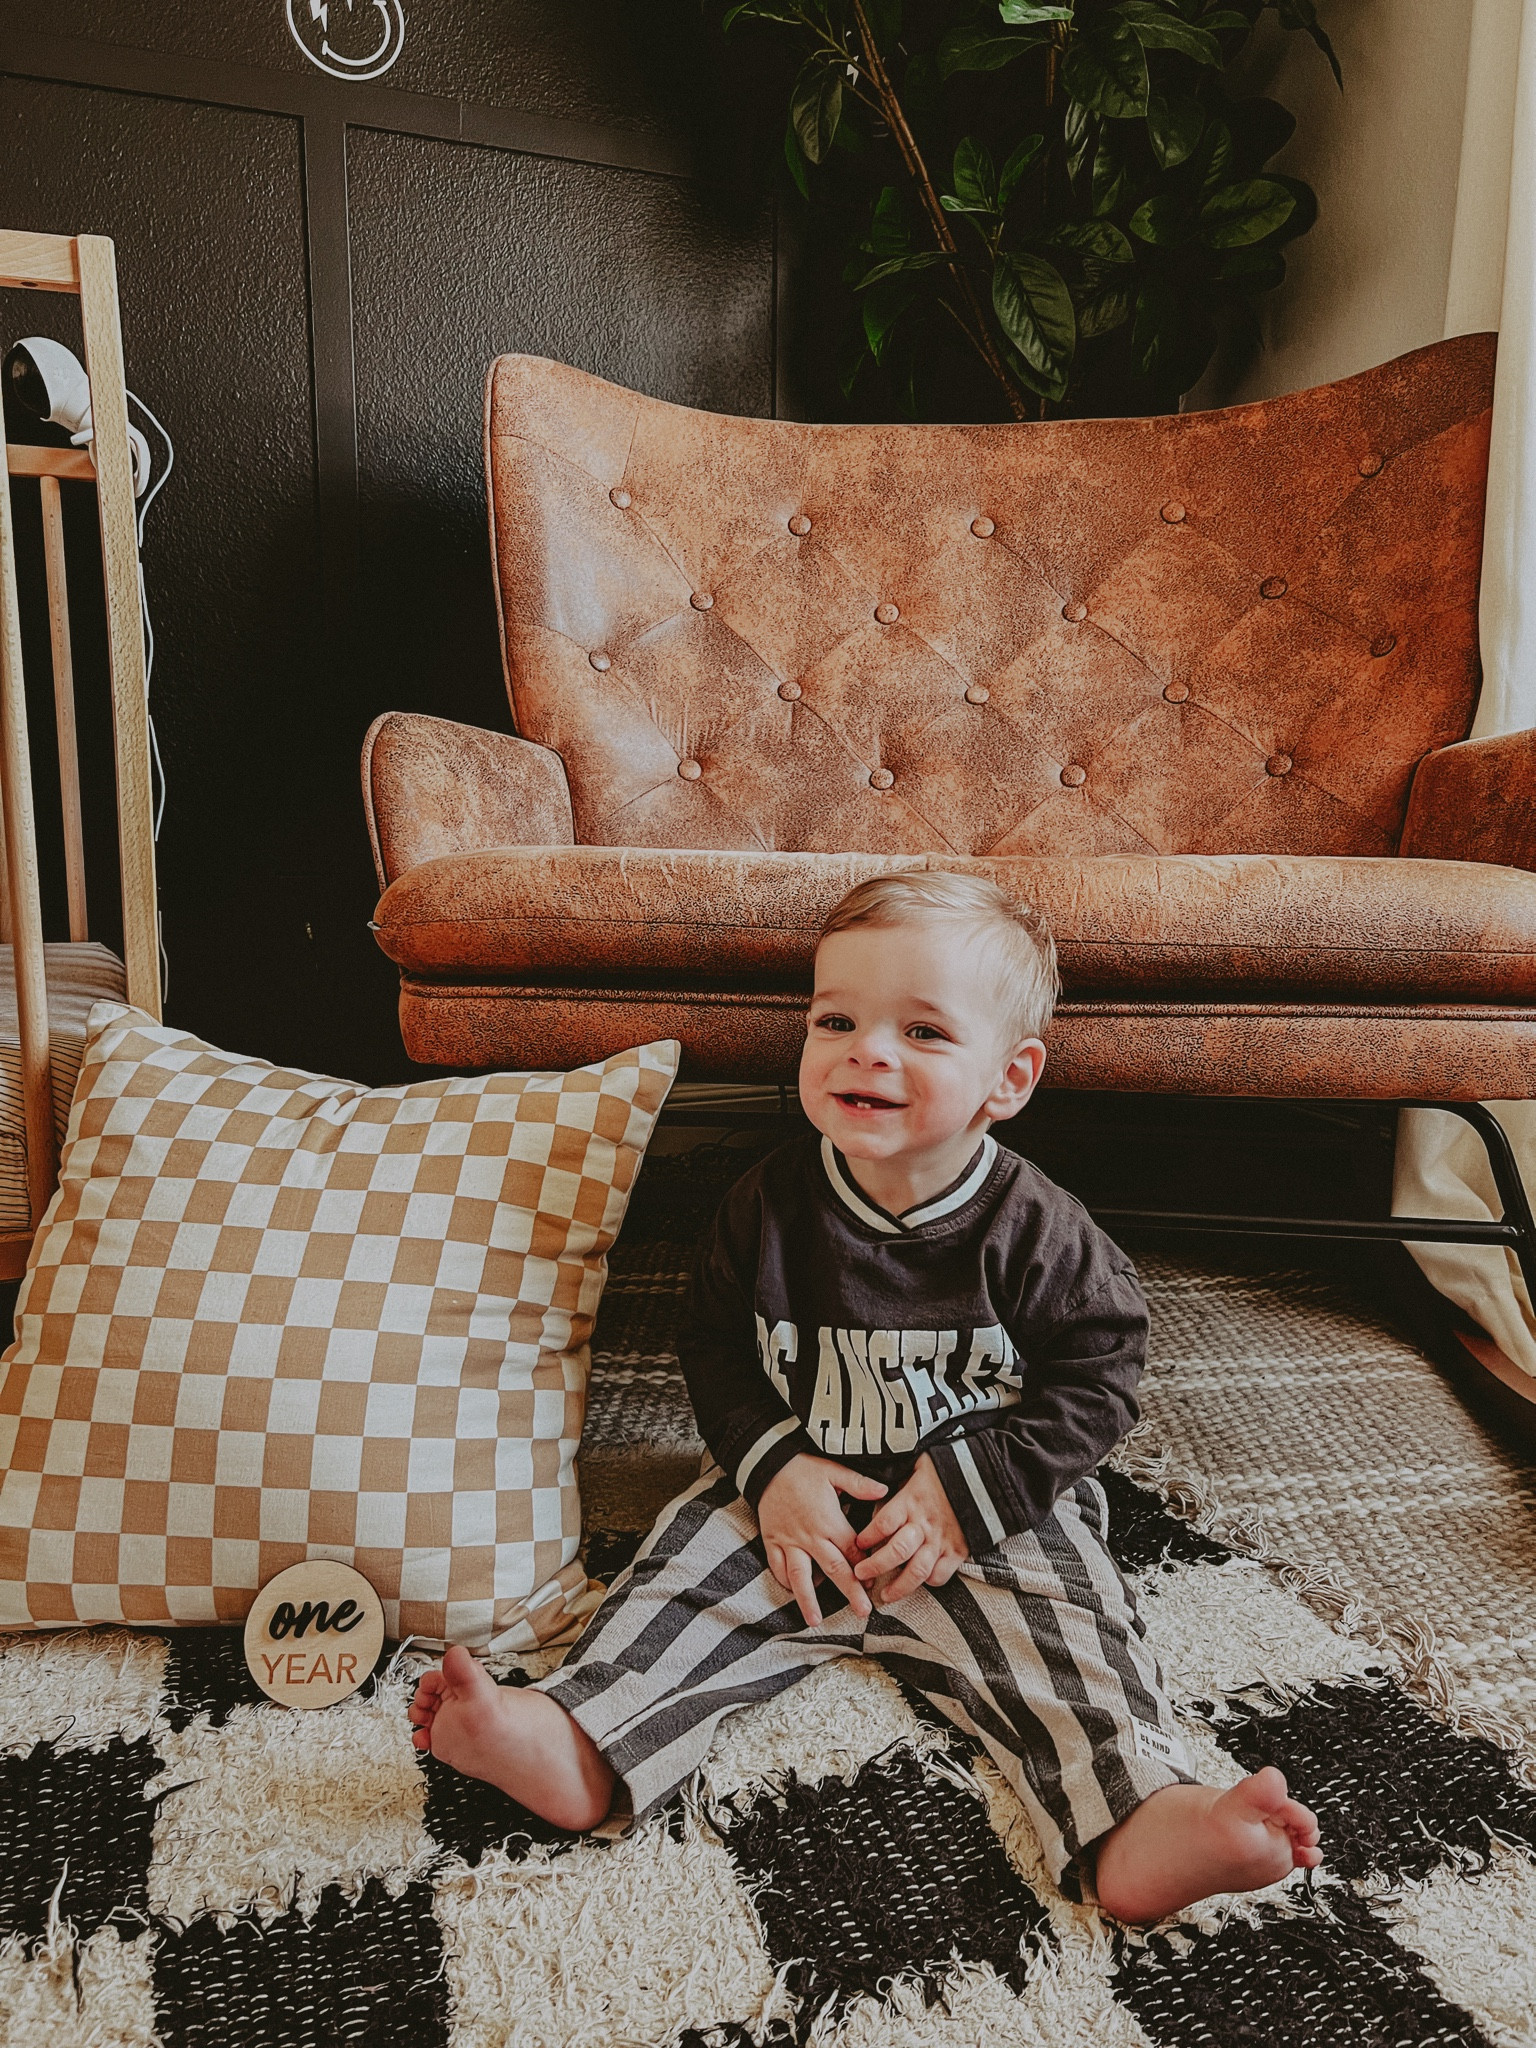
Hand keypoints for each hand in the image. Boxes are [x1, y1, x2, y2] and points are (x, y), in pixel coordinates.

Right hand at [758, 1453, 887, 1627]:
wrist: (767, 1463)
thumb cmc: (802, 1467)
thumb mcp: (833, 1470)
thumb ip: (859, 1484)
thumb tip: (885, 1492)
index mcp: (829, 1521)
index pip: (852, 1550)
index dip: (865, 1566)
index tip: (874, 1583)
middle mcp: (810, 1536)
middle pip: (833, 1569)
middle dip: (849, 1592)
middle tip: (862, 1612)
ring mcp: (789, 1541)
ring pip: (801, 1576)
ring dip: (809, 1599)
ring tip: (815, 1621)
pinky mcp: (772, 1541)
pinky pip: (777, 1566)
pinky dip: (784, 1581)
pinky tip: (792, 1593)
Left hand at [853, 1452, 968, 1604]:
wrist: (984, 1477)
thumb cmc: (945, 1468)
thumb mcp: (915, 1463)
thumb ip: (895, 1477)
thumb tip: (871, 1483)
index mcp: (911, 1501)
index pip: (883, 1523)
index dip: (867, 1537)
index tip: (858, 1544)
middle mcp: (924, 1523)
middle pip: (896, 1552)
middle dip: (875, 1567)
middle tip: (860, 1574)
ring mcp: (942, 1540)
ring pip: (917, 1571)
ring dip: (898, 1587)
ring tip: (885, 1595)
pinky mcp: (958, 1551)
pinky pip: (940, 1575)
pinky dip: (928, 1582)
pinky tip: (919, 1582)